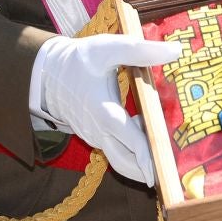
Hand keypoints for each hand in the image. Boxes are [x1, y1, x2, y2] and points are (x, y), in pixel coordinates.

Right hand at [31, 34, 181, 185]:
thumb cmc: (79, 60)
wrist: (47, 73)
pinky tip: (143, 129)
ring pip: (119, 159)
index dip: (148, 156)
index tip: (165, 168)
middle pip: (125, 162)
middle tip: (171, 172)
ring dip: (139, 160)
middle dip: (146, 171)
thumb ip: (141, 51)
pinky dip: (130, 151)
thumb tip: (175, 51)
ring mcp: (94, 136)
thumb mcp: (108, 48)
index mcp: (104, 112)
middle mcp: (99, 131)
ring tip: (162, 149)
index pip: (131, 142)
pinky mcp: (93, 136)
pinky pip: (113, 150)